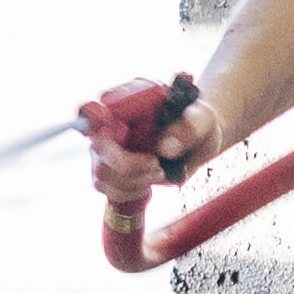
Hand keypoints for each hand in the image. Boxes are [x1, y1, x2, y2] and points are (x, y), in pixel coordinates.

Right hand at [81, 75, 203, 239]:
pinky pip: (107, 188)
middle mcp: (111, 125)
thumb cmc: (198, 123)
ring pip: (101, 172)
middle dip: (125, 163)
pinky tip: (148, 181)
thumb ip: (187, 128)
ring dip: (133, 180)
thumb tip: (164, 148)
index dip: (92, 119)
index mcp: (126, 101)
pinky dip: (130, 191)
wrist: (200, 142)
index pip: (91, 108)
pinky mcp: (112, 171)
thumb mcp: (202, 120)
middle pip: (96, 146)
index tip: (114, 129)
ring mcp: (108, 149)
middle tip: (155, 164)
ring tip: (159, 170)